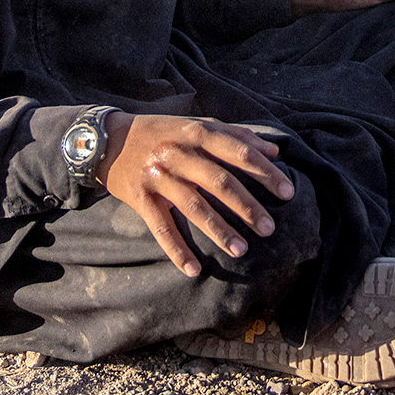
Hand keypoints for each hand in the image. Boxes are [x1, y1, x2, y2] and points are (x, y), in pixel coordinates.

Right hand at [102, 114, 290, 278]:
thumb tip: (273, 152)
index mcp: (197, 132)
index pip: (239, 153)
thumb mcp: (197, 125)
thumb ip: (235, 136)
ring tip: (242, 250)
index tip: (287, 192)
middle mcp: (178, 153)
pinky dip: (177, 250)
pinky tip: (194, 269)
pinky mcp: (140, 198)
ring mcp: (158, 176)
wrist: (107, 139)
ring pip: (193, 206)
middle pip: (219, 182)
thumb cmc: (161, 132)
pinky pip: (160, 228)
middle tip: (269, 228)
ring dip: (219, 230)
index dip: (265, 173)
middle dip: (247, 206)